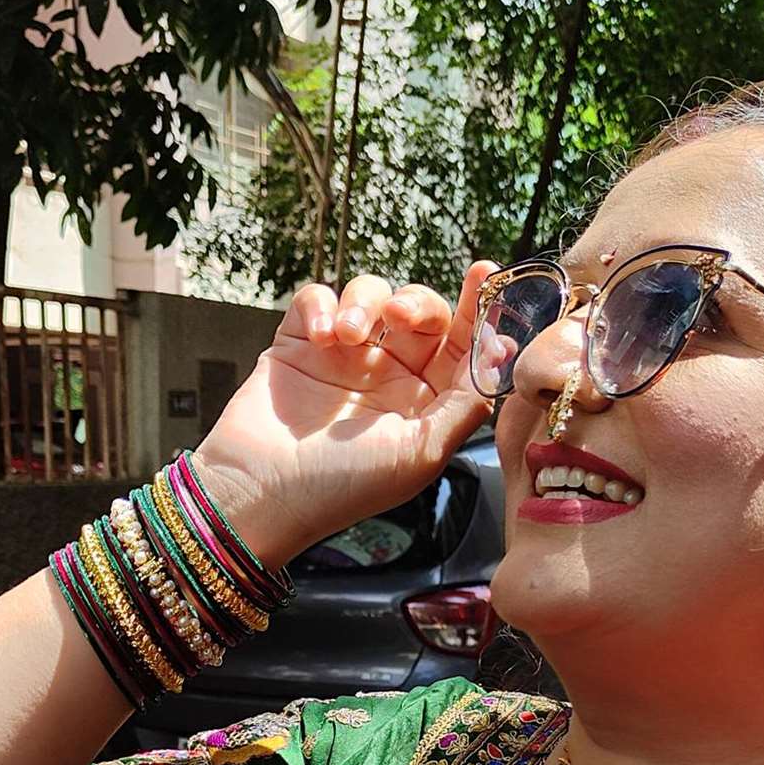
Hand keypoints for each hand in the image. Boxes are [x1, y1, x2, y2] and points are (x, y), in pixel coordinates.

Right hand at [193, 261, 497, 563]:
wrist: (263, 491)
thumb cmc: (344, 485)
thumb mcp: (422, 451)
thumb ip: (466, 404)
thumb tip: (500, 357)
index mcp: (424, 402)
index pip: (460, 346)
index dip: (475, 310)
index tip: (483, 273)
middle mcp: (388, 376)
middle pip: (419, 312)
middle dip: (416, 303)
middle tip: (399, 316)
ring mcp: (343, 357)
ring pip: (369, 296)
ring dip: (364, 303)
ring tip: (346, 337)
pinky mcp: (299, 344)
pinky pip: (316, 299)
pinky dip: (320, 305)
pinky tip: (319, 337)